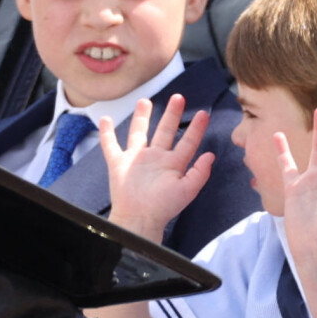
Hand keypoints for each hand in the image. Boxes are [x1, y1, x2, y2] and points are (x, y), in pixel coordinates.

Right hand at [100, 94, 214, 242]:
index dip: (196, 128)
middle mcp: (155, 158)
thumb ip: (199, 173)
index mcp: (172, 164)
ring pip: (139, 132)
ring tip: (144, 101)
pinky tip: (105, 120)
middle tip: (178, 97)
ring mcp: (136, 159)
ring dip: (141, 117)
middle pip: (164, 131)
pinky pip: (110, 144)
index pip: (187, 142)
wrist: (138, 220)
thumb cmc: (163, 208)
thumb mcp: (187, 191)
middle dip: (172, 114)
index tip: (203, 113)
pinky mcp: (118, 163)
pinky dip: (106, 133)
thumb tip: (211, 155)